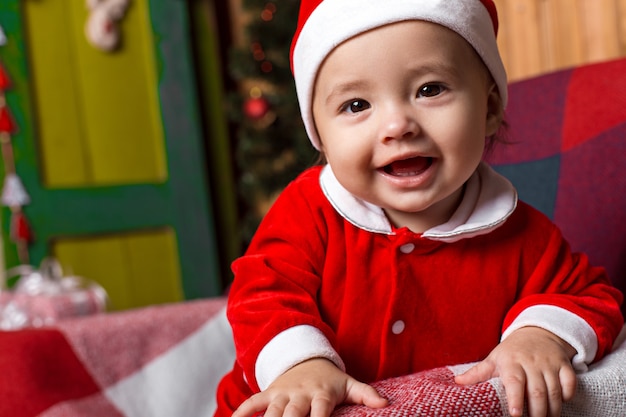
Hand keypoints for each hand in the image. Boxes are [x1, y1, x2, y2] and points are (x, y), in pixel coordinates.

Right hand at [233, 358, 387, 416]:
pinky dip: (242, 413)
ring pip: (271, 411)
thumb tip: (386, 404)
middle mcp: (300, 394)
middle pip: (291, 414)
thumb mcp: (349, 384)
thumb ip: (366, 394)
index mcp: (321, 394)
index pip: (321, 411)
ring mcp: (282, 392)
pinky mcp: (269, 392)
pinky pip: (253, 403)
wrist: (307, 357)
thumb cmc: (331, 379)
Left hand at [455, 326, 576, 416]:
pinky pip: (570, 383)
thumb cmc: (512, 351)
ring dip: (553, 409)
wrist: (537, 332)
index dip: (516, 399)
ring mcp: (549, 364)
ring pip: (554, 391)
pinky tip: (562, 402)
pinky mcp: (564, 365)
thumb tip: (456, 382)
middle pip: (537, 392)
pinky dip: (568, 394)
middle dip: (537, 412)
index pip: (514, 382)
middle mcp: (531, 363)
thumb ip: (477, 373)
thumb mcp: (494, 359)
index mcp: (511, 362)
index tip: (516, 414)